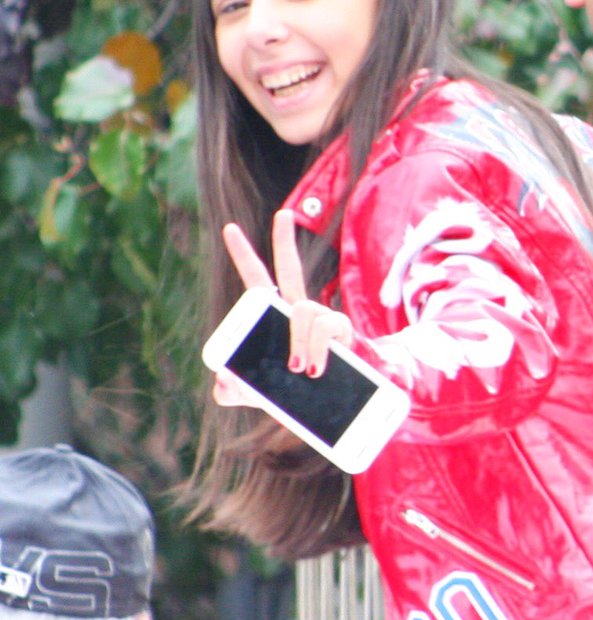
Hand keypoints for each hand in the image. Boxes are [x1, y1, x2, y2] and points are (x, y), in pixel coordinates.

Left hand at [220, 210, 354, 382]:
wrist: (343, 405)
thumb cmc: (301, 395)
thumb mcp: (260, 395)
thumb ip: (234, 391)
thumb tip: (222, 378)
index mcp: (277, 321)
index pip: (259, 282)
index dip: (244, 256)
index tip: (229, 229)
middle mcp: (301, 313)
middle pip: (291, 270)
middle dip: (286, 241)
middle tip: (283, 214)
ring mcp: (323, 319)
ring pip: (303, 310)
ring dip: (297, 340)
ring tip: (299, 368)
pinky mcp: (343, 331)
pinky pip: (325, 328)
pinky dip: (315, 348)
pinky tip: (316, 367)